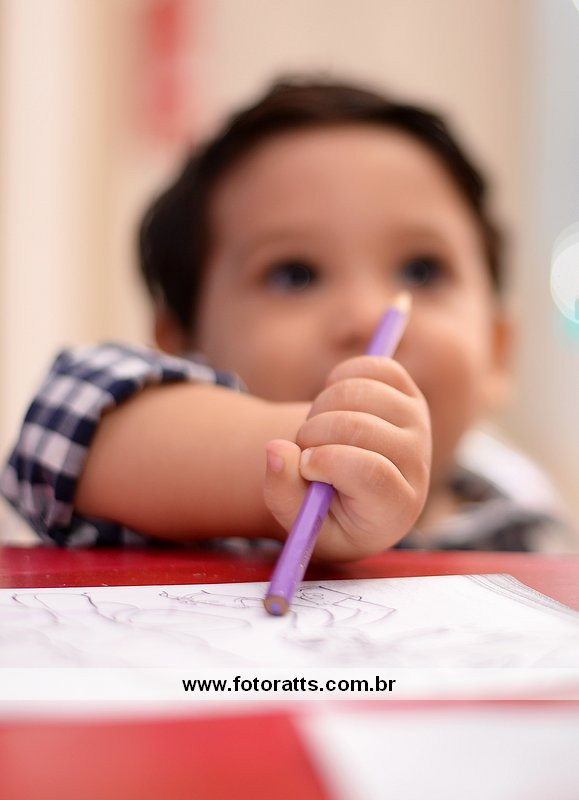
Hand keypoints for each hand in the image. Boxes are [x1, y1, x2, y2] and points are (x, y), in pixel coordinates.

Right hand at [263, 356, 430, 559]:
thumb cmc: (325, 510)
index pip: (372, 473)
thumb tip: (276, 448)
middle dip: (314, 433)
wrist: (354, 487)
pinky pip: (375, 368)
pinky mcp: (409, 394)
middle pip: (361, 428)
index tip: (305, 465)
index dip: (328, 462)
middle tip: (303, 447)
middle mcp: (417, 462)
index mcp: (397, 506)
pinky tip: (332, 405)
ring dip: (322, 407)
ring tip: (316, 430)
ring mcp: (417, 423)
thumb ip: (283, 492)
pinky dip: (340, 378)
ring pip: (363, 393)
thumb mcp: (299, 519)